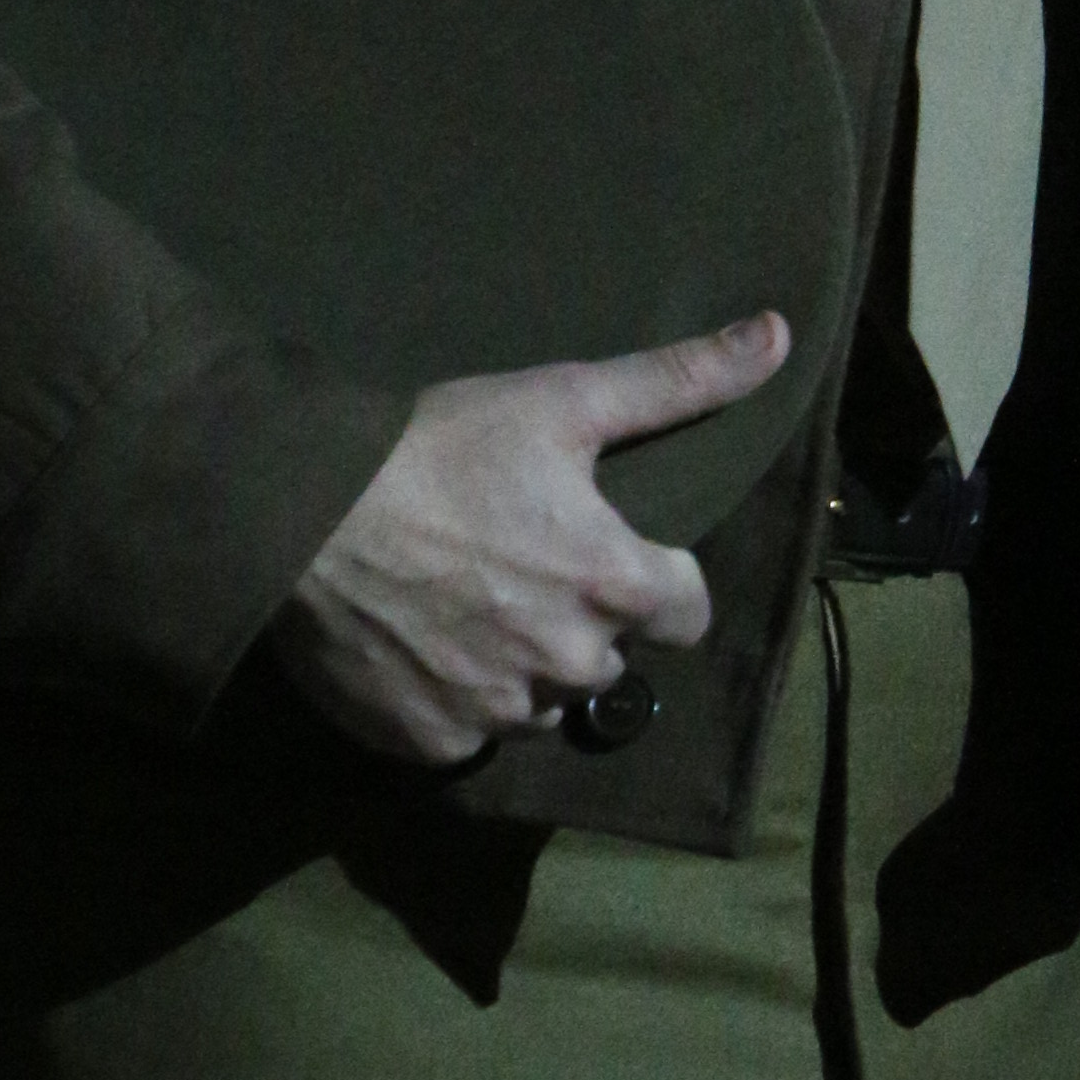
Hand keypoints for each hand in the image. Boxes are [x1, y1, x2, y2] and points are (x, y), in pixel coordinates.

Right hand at [272, 313, 789, 764]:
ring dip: (522, 668)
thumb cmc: (438, 449)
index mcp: (617, 588)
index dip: (655, 581)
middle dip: (581, 622)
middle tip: (518, 567)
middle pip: (610, 659)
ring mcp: (500, 713)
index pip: (689, 614)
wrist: (302, 513)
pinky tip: (422, 644)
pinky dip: (455, 699)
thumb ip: (678, 380)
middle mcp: (570, 665)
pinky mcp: (433, 742)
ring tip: (467, 605)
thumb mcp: (564, 400)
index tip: (608, 551)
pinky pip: (469, 734)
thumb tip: (777, 337)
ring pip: (542, 705)